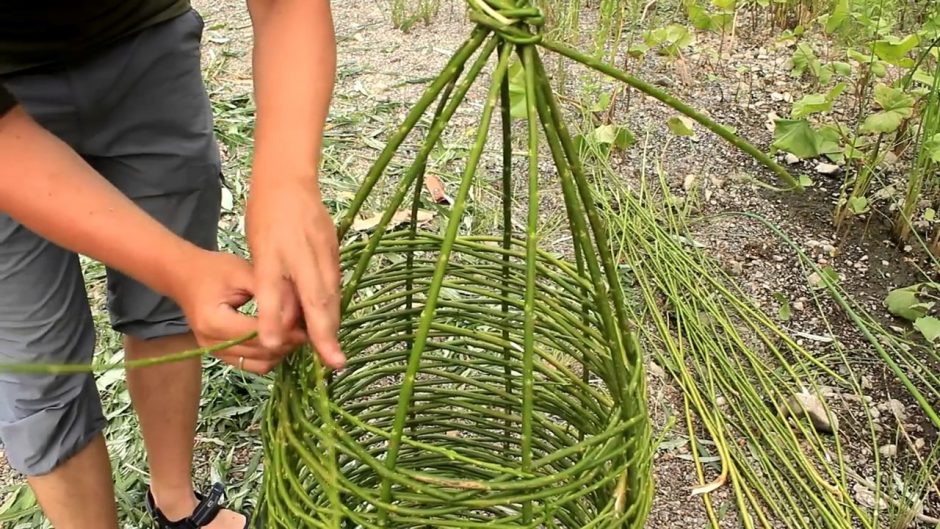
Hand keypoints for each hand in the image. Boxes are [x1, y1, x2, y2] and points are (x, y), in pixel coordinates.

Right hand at [173, 250, 304, 373]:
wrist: (184, 277)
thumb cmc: (215, 269)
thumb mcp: (243, 272)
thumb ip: (270, 292)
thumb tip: (300, 312)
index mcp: (215, 321)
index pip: (258, 334)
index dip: (286, 331)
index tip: (306, 323)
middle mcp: (211, 342)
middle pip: (260, 353)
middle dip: (287, 343)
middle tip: (306, 329)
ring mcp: (213, 352)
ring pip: (258, 365)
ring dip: (280, 352)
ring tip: (295, 333)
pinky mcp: (220, 355)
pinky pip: (251, 364)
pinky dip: (269, 355)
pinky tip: (281, 338)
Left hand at [246, 178, 344, 368]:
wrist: (289, 180)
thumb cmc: (267, 216)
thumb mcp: (260, 253)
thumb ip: (272, 289)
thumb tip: (280, 326)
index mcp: (287, 257)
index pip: (296, 301)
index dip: (303, 329)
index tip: (313, 355)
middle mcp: (312, 258)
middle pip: (322, 303)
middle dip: (328, 335)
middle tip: (336, 363)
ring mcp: (327, 254)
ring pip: (330, 295)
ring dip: (330, 322)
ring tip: (331, 351)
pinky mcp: (334, 251)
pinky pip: (332, 284)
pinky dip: (330, 304)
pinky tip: (326, 318)